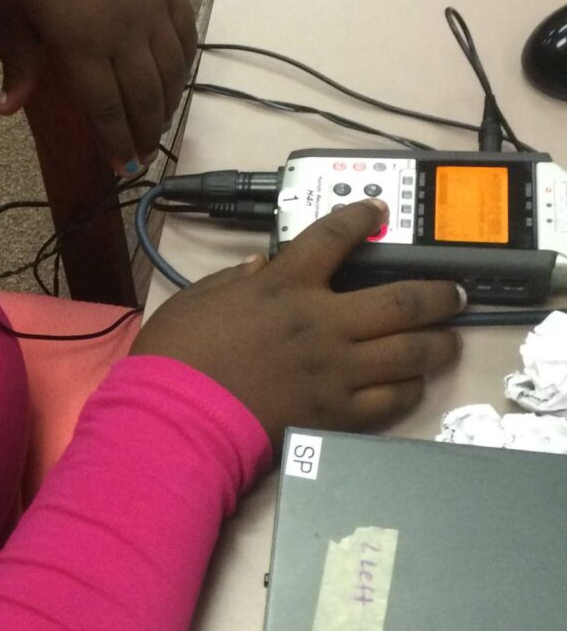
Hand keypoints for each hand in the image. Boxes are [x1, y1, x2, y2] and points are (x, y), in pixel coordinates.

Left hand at [0, 0, 195, 172]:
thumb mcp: (11, 9)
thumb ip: (19, 63)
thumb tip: (8, 109)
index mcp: (83, 41)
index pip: (106, 108)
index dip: (115, 143)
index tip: (119, 170)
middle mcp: (125, 30)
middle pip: (144, 97)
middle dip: (144, 133)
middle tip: (140, 158)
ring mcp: (150, 5)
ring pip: (171, 70)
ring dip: (166, 105)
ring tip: (157, 128)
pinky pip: (185, 34)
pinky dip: (184, 64)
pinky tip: (176, 79)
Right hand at [131, 200, 463, 448]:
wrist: (177, 417)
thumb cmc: (177, 356)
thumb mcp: (195, 299)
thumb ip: (233, 279)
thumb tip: (259, 265)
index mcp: (284, 286)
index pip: (335, 236)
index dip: (362, 218)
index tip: (377, 213)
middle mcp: (323, 321)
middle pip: (403, 299)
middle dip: (438, 294)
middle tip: (452, 294)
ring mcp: (336, 369)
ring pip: (411, 351)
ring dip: (438, 343)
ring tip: (446, 340)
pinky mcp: (337, 413)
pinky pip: (392, 399)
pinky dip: (408, 389)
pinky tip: (411, 384)